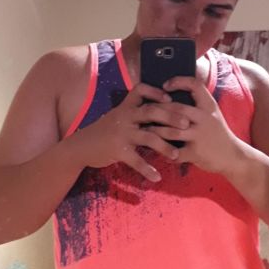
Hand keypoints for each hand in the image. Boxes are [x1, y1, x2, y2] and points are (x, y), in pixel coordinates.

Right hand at [75, 83, 190, 181]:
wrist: (81, 146)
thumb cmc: (105, 131)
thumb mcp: (118, 116)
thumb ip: (135, 113)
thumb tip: (160, 111)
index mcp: (126, 107)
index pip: (140, 91)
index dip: (155, 92)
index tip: (170, 98)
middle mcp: (125, 117)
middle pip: (151, 112)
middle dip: (171, 117)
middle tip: (187, 125)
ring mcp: (122, 133)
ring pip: (148, 137)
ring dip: (164, 146)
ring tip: (176, 155)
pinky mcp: (117, 150)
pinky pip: (136, 160)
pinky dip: (147, 170)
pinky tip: (157, 177)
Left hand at [150, 77, 240, 173]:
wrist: (233, 155)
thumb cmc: (217, 133)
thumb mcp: (212, 114)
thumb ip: (196, 105)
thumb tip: (172, 94)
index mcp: (208, 106)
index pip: (194, 85)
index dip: (178, 82)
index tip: (165, 85)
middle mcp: (204, 118)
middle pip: (176, 108)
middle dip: (157, 109)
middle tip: (144, 110)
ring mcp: (200, 136)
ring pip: (171, 131)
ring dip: (155, 131)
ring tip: (145, 130)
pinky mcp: (196, 153)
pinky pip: (175, 153)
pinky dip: (164, 153)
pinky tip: (157, 152)